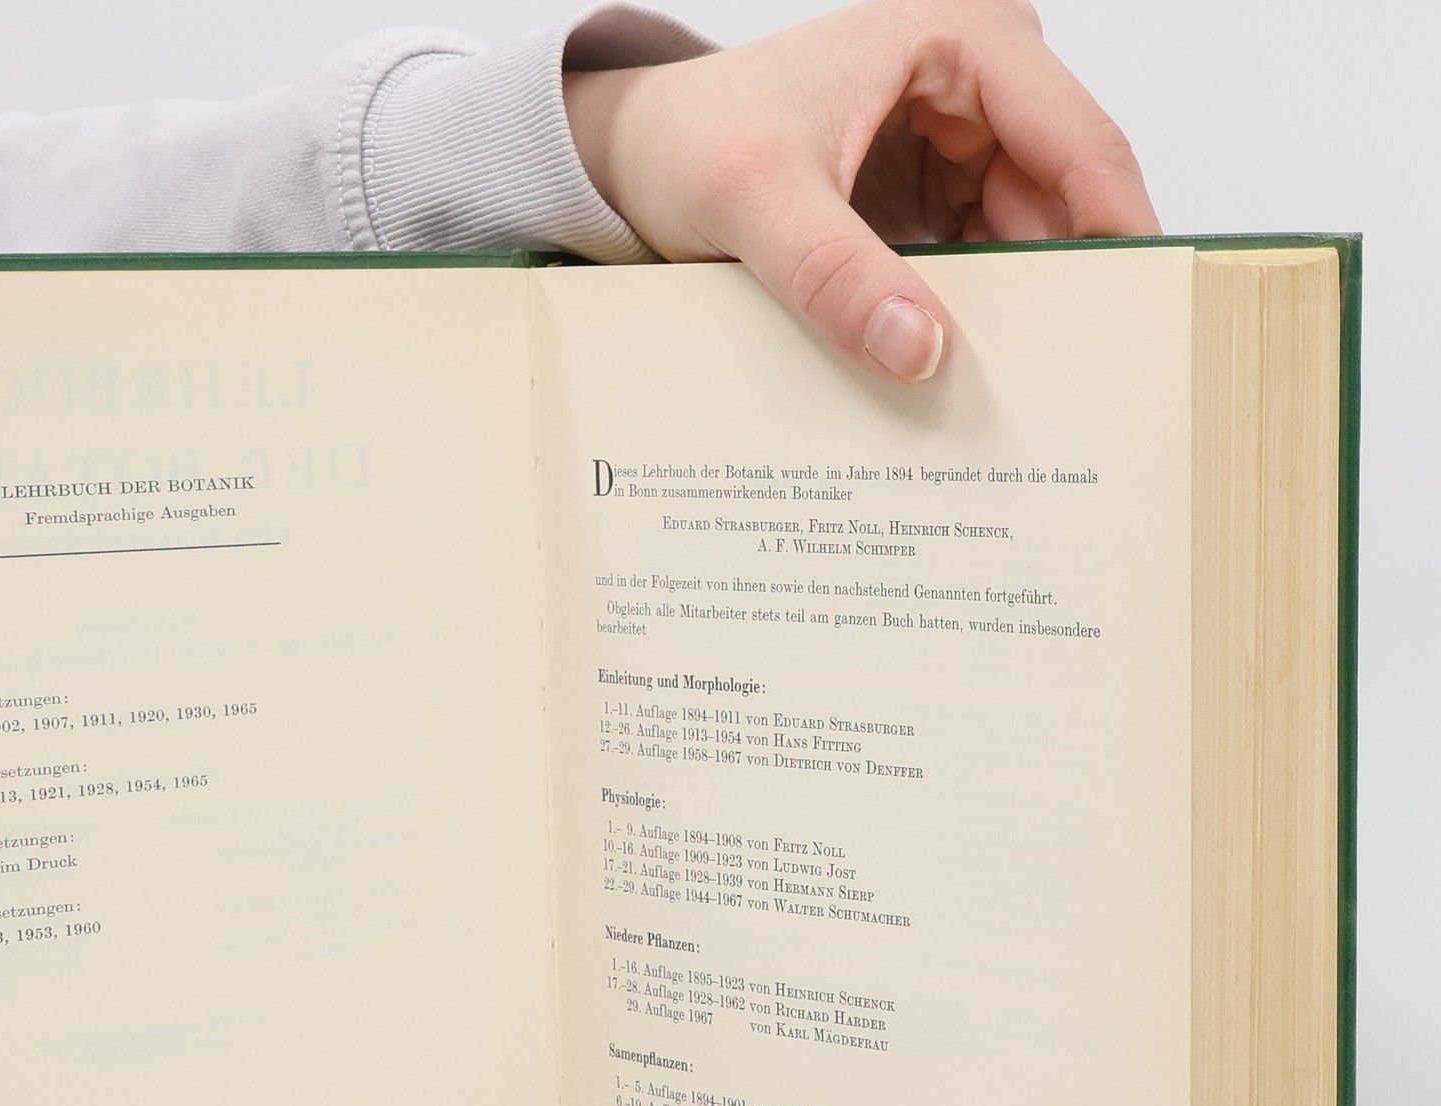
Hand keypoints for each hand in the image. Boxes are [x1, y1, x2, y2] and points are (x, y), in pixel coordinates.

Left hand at [564, 0, 1157, 380]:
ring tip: (1031, 397)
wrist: (640, 156)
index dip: (1117, 234)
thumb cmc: (692, 142)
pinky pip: (981, 260)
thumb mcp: (758, 202)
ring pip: (1028, 237)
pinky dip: (978, 313)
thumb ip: (836, 274)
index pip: (1078, 144)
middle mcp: (980, 76)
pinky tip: (973, 375)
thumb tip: (922, 351)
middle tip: (1082, 389)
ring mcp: (962, 136)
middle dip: (1069, 286)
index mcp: (963, 37)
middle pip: (1062, 197)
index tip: (1137, 323)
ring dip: (1023, 311)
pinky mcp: (934, 192)